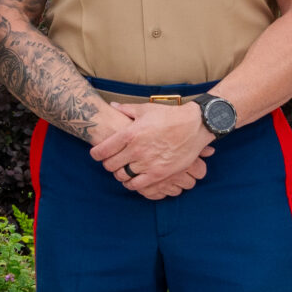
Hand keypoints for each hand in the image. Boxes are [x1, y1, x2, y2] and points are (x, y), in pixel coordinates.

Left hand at [90, 101, 215, 195]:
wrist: (194, 125)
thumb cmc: (169, 115)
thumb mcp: (146, 109)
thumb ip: (126, 109)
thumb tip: (112, 106)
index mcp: (130, 133)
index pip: (102, 150)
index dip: (96, 154)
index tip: (97, 154)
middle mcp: (136, 149)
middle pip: (110, 165)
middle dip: (108, 164)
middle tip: (111, 162)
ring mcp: (147, 163)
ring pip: (122, 176)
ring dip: (119, 174)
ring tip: (123, 170)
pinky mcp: (158, 173)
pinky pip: (137, 185)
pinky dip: (131, 184)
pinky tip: (132, 179)